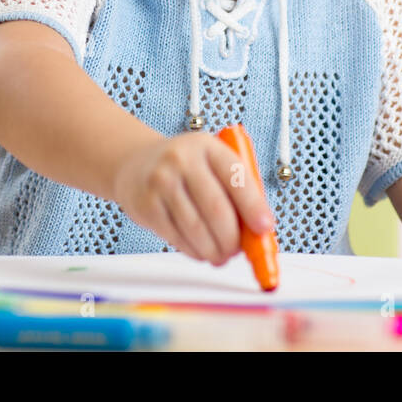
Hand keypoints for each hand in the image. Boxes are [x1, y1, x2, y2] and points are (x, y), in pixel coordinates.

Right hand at [111, 132, 275, 265]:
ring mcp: (161, 182)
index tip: (264, 228)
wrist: (136, 162)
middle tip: (238, 251)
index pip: (236, 177)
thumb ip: (237, 190)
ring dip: (214, 250)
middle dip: (233, 238)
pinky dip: (194, 251)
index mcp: (207, 146)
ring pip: (196, 228)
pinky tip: (201, 251)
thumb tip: (259, 230)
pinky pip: (176, 237)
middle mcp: (182, 160)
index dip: (253, 206)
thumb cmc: (187, 168)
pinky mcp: (146, 205)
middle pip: (216, 208)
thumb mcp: (212, 164)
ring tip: (222, 255)